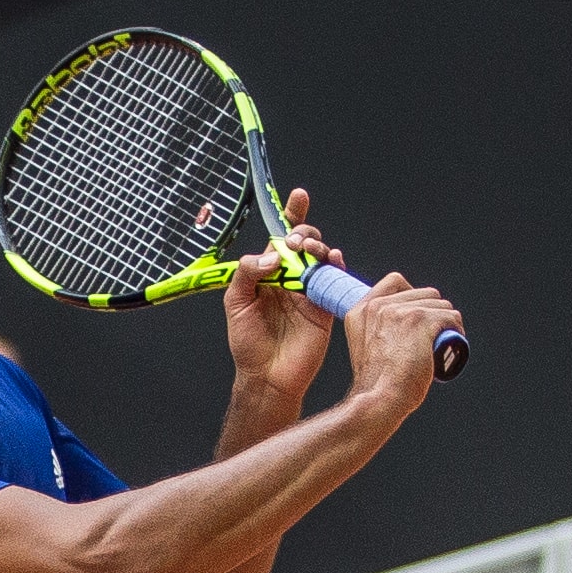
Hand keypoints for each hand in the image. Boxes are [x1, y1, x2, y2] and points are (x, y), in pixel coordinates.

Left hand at [225, 186, 339, 410]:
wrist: (268, 376)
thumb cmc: (248, 344)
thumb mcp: (236, 304)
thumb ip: (247, 274)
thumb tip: (272, 256)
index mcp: (268, 275)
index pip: (280, 240)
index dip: (291, 216)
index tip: (299, 196)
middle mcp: (290, 278)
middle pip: (304, 243)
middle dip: (303, 233)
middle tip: (295, 244)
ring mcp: (309, 290)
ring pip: (321, 257)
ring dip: (317, 247)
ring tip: (308, 251)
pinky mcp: (324, 305)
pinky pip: (334, 278)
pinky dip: (335, 264)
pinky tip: (331, 259)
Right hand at [338, 269, 462, 412]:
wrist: (379, 400)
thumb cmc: (377, 384)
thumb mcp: (365, 347)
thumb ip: (375, 328)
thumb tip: (399, 325)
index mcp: (361, 311)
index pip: (395, 281)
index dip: (413, 295)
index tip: (417, 317)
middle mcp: (378, 306)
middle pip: (426, 293)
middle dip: (434, 313)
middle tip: (432, 338)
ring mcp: (400, 311)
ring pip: (442, 305)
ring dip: (447, 323)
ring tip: (440, 345)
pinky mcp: (421, 320)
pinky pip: (452, 317)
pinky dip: (456, 332)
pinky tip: (450, 346)